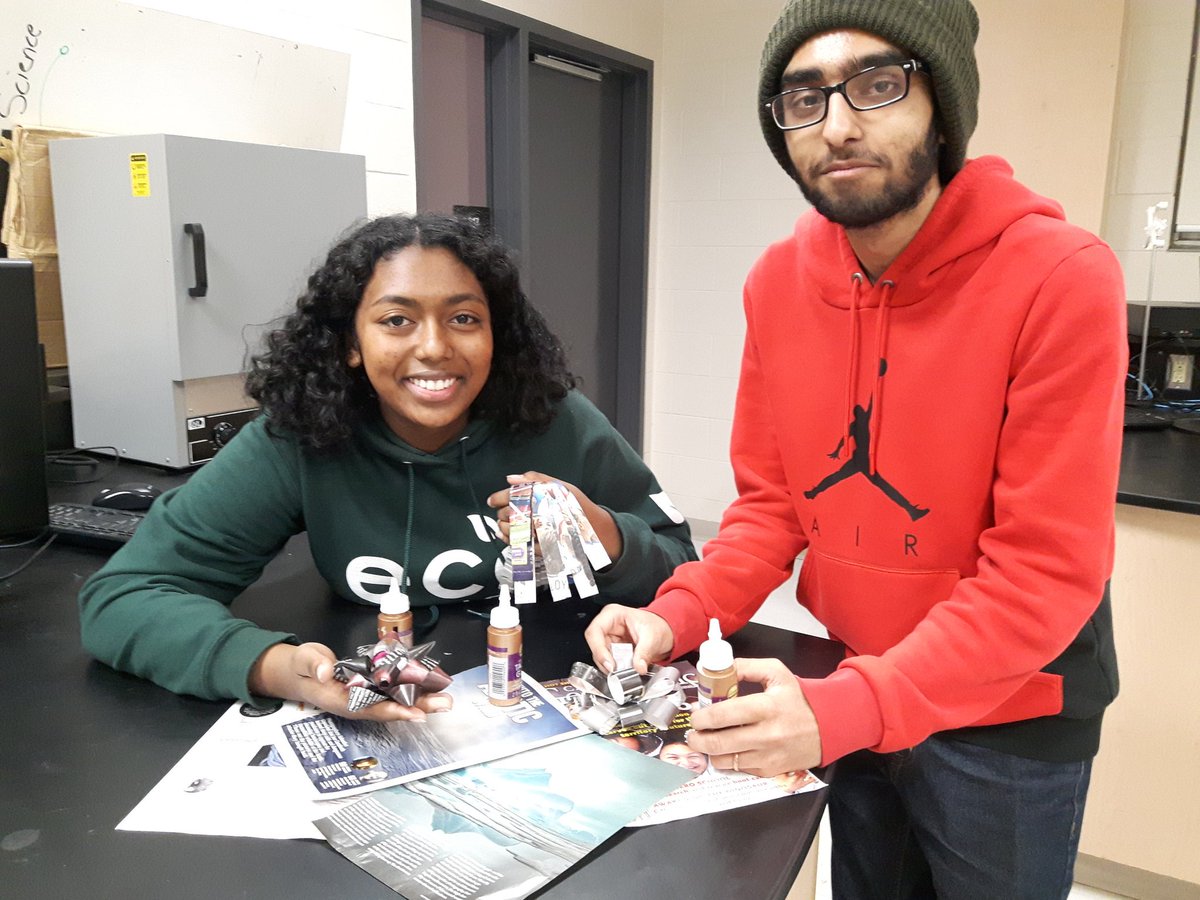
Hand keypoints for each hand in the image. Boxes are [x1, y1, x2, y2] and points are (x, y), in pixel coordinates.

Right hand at [248, 642, 452, 721]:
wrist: (300, 673)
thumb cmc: (303, 667)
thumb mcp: (303, 661)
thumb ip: (313, 665)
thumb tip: (325, 670)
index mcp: (340, 701)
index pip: (369, 708)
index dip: (392, 710)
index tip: (414, 713)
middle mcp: (358, 703)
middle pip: (390, 708)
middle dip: (418, 708)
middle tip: (444, 704)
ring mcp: (366, 697)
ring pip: (397, 701)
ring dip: (422, 701)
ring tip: (446, 699)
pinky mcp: (372, 688)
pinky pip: (395, 691)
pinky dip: (414, 689)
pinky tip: (432, 687)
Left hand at [486, 471, 622, 562]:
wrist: (594, 532)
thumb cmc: (577, 507)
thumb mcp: (560, 487)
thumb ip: (535, 480)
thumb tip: (510, 478)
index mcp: (544, 498)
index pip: (512, 496)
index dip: (498, 498)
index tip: (492, 501)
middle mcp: (541, 515)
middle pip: (508, 514)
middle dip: (502, 513)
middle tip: (505, 511)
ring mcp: (540, 534)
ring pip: (510, 531)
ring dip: (503, 527)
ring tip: (506, 524)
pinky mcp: (540, 549)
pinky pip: (518, 545)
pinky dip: (509, 540)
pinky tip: (509, 536)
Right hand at [583, 604, 673, 674]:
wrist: (664, 632)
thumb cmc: (657, 626)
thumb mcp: (652, 637)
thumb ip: (644, 653)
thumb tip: (639, 668)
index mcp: (612, 614)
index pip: (594, 632)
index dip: (598, 650)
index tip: (610, 665)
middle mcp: (607, 625)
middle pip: (595, 646)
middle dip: (606, 661)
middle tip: (618, 671)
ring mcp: (609, 638)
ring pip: (600, 656)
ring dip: (611, 666)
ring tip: (626, 670)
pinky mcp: (613, 649)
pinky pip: (608, 662)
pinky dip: (616, 669)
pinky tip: (625, 670)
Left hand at [686, 657, 820, 774]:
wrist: (827, 726)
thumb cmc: (798, 699)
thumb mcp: (776, 672)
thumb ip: (746, 667)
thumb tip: (719, 671)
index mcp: (766, 707)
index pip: (723, 715)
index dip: (701, 717)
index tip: (695, 714)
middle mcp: (767, 735)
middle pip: (718, 743)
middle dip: (697, 738)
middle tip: (693, 732)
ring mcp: (768, 757)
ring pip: (724, 760)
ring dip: (709, 751)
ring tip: (707, 740)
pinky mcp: (769, 771)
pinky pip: (737, 769)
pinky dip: (727, 760)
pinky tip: (727, 748)